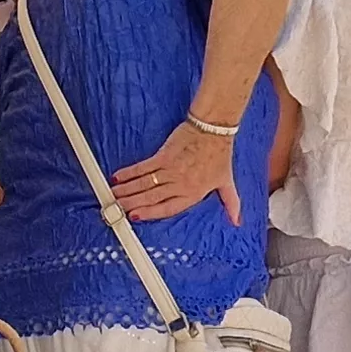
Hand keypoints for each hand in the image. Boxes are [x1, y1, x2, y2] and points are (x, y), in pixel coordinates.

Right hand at [109, 122, 241, 224]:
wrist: (214, 130)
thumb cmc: (220, 154)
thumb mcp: (226, 181)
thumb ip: (231, 203)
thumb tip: (238, 221)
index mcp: (193, 193)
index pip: (168, 208)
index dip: (150, 214)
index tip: (135, 217)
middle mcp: (180, 184)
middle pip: (151, 198)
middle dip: (131, 204)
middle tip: (116, 209)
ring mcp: (171, 170)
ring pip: (144, 184)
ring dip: (127, 191)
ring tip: (113, 196)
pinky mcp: (164, 156)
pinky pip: (144, 167)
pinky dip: (129, 173)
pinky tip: (118, 177)